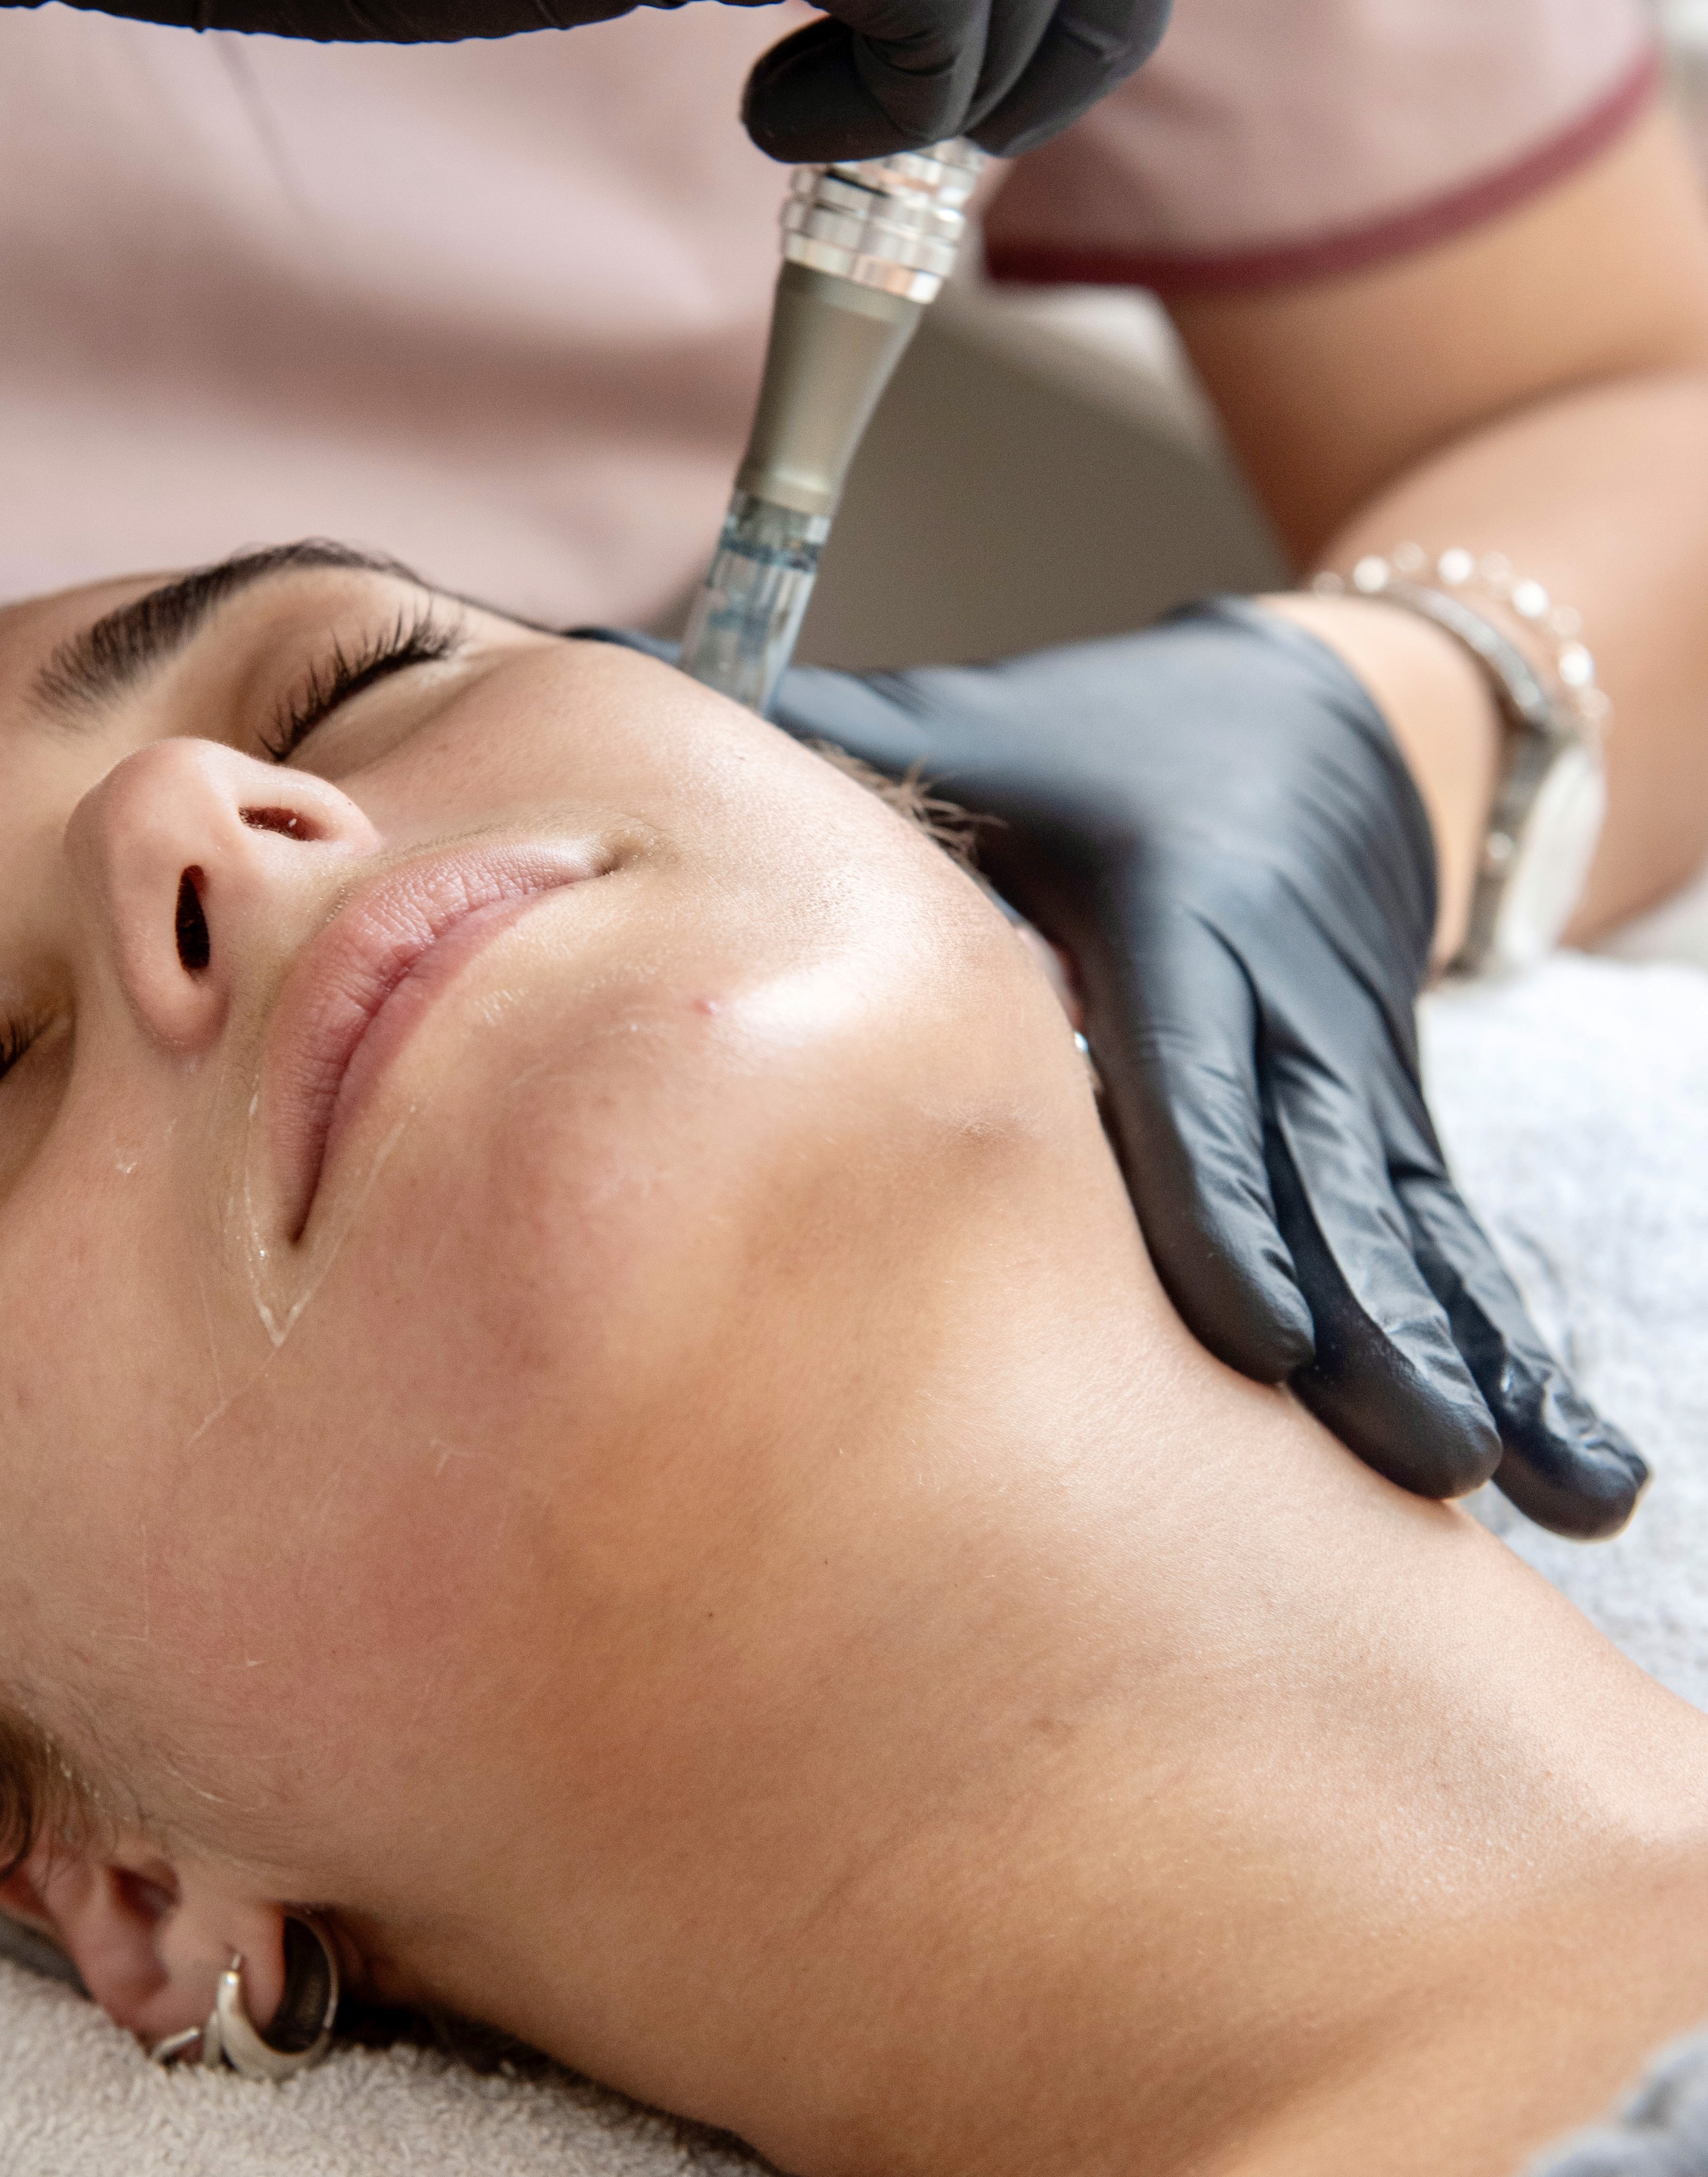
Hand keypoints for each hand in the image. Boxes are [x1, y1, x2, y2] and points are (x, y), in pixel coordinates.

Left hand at [768, 602, 1646, 1540]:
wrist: (1316, 722)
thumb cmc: (1101, 744)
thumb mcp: (978, 725)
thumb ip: (825, 738)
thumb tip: (614, 690)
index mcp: (1171, 919)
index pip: (1196, 1078)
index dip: (1222, 1201)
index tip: (1255, 1334)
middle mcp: (1282, 1006)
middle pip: (1328, 1177)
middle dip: (1374, 1322)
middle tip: (1412, 1459)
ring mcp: (1352, 1073)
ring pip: (1414, 1223)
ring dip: (1468, 1352)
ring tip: (1534, 1486)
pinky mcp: (1390, 1118)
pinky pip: (1450, 1239)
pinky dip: (1510, 1343)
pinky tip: (1562, 1465)